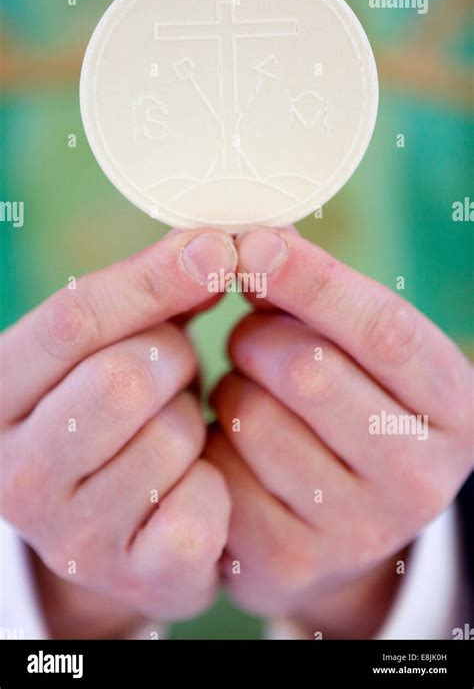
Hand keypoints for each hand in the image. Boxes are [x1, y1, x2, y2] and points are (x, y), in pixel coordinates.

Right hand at [0, 229, 235, 634]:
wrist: (114, 526)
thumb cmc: (116, 416)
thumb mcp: (115, 348)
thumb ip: (152, 297)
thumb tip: (215, 248)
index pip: (73, 321)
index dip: (153, 279)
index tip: (218, 249)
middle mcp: (15, 473)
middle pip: (124, 377)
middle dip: (172, 359)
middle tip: (170, 371)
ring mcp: (71, 535)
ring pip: (172, 438)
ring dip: (192, 423)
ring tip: (173, 434)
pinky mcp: (134, 577)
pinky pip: (203, 505)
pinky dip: (214, 484)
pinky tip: (191, 486)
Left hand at [208, 228, 472, 637]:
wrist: (341, 523)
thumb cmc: (349, 410)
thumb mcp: (362, 356)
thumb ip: (319, 301)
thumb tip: (254, 244)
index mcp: (454, 409)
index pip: (385, 330)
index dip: (312, 279)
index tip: (254, 243)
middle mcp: (420, 478)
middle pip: (308, 370)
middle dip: (258, 337)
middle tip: (251, 338)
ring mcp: (357, 530)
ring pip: (251, 417)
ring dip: (231, 391)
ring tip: (253, 402)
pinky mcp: (288, 562)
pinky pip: (217, 471)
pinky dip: (210, 444)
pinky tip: (234, 451)